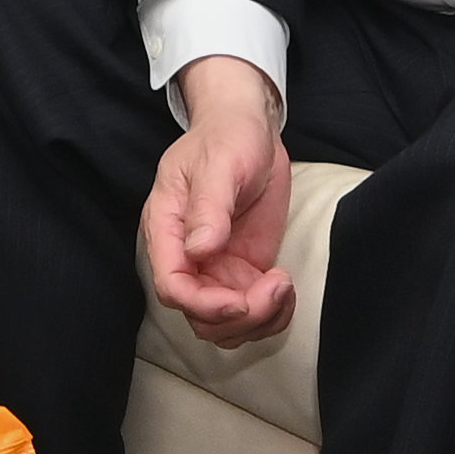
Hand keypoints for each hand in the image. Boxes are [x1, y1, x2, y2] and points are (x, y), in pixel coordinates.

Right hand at [142, 65, 294, 343]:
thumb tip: (200, 250)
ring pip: (225, 325)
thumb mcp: (220, 164)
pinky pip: (252, 312)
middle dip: (240, 316)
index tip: (241, 302)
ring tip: (284, 286)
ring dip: (258, 321)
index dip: (204, 305)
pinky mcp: (242, 271)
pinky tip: (286, 289)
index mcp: (167, 229)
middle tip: (276, 286)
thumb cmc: (228, 136)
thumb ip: (209, 207)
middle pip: (199, 316)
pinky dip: (272, 314)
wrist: (249, 128)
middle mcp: (187, 257)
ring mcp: (216, 268)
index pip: (172, 286)